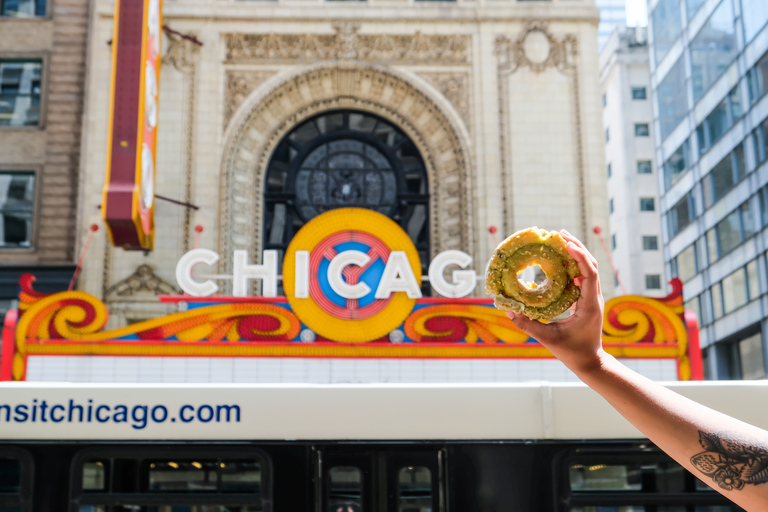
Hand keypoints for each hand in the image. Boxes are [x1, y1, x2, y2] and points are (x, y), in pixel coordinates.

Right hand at [506, 230, 606, 374]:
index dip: (579, 256)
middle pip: (591, 265)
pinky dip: (574, 264)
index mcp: (589, 305)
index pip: (589, 273)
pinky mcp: (587, 300)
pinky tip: (561, 258)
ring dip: (577, 253)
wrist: (590, 362)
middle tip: (560, 234)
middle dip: (577, 247)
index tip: (566, 243)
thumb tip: (508, 309)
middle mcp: (594, 298)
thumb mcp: (548, 339)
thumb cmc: (572, 352)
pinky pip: (583, 276)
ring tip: (561, 240)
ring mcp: (592, 298)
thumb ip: (528, 324)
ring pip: (589, 269)